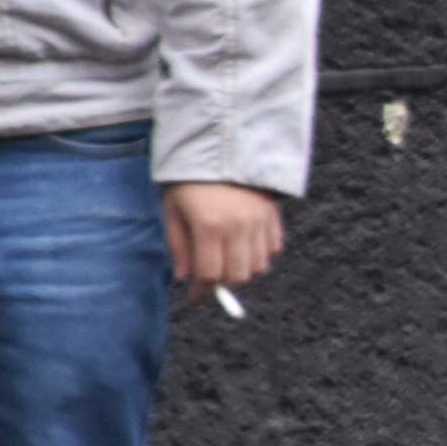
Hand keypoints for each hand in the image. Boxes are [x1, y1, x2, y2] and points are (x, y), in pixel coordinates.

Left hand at [164, 182, 283, 305]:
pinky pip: (273, 249)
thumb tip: (184, 278)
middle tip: (211, 278)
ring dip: (243, 271)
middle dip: (222, 284)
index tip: (195, 299)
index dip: (201, 292)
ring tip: (227, 261)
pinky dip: (260, 255)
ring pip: (258, 266)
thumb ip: (178, 246)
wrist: (222, 146)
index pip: (209, 274)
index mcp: (209, 226)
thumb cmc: (190, 180)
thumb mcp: (173, 210)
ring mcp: (259, 221)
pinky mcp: (273, 215)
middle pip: (238, 276)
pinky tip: (245, 247)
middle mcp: (238, 227)